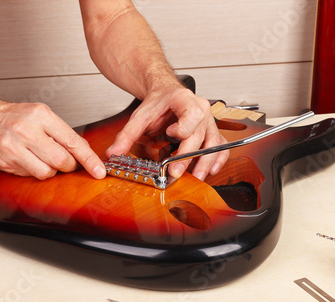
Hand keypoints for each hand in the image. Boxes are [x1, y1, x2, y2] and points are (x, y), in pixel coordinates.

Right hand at [0, 102, 106, 179]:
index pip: (73, 142)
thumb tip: (85, 154)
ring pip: (47, 172)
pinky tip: (28, 159)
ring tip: (42, 157)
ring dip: (51, 170)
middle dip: (68, 165)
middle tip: (64, 160)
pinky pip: (31, 175)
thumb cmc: (16, 117)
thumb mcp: (43, 116)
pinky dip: (35, 171)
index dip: (89, 159)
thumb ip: (63, 133)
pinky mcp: (5, 162)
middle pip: (61, 161)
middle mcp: (26, 130)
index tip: (99, 171)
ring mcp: (14, 147)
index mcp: (41, 116)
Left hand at [106, 87, 228, 180]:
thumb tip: (114, 153)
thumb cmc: (158, 103)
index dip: (182, 128)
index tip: (170, 134)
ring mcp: (208, 121)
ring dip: (206, 161)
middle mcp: (202, 109)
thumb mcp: (140, 116)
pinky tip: (211, 170)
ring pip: (214, 143)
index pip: (192, 115)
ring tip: (197, 176)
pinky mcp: (211, 131)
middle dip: (188, 156)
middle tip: (175, 172)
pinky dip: (218, 158)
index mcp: (185, 100)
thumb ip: (127, 135)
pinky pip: (220, 146)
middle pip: (200, 135)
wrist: (166, 93)